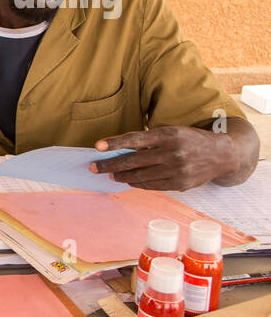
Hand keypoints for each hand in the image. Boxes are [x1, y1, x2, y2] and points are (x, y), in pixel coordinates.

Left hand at [91, 126, 234, 190]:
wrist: (222, 154)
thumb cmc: (190, 140)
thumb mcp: (172, 131)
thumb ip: (150, 138)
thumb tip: (120, 148)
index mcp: (169, 135)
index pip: (136, 139)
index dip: (115, 143)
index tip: (97, 146)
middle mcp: (172, 152)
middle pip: (133, 161)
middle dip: (110, 165)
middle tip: (93, 167)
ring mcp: (176, 169)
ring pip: (140, 176)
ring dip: (121, 176)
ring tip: (110, 174)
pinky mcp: (180, 183)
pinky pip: (152, 185)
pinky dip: (137, 183)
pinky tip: (128, 180)